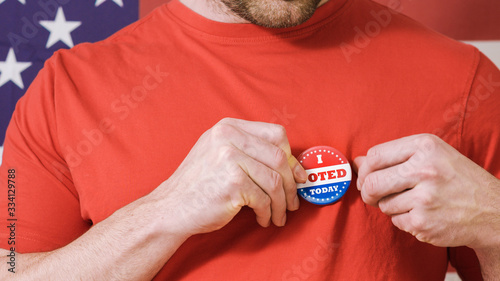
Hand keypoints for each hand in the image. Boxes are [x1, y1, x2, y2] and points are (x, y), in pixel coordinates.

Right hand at [151, 118, 306, 235]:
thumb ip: (249, 150)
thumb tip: (291, 164)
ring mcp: (230, 158)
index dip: (291, 157)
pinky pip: (264, 199)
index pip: (275, 134)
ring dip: (282, 203)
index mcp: (228, 127)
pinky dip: (268, 213)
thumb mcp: (218, 153)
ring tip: (278, 215)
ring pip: (275, 181)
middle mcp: (228, 137)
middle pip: (279, 157)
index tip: (298, 175)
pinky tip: (264, 219)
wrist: (171, 208)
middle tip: (292, 201)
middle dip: (291, 183)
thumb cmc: (198, 185)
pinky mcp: (233, 182)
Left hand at [354, 134, 499, 248]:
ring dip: (390, 206)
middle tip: (373, 195)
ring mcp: (425, 198)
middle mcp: (425, 170)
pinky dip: (403, 220)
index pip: (375, 156)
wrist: (492, 210)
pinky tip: (423, 214)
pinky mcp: (424, 223)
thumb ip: (393, 156)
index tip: (367, 177)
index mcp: (425, 146)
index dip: (365, 169)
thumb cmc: (456, 179)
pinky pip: (396, 222)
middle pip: (372, 182)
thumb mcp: (431, 155)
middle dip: (368, 192)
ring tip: (413, 202)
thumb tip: (356, 161)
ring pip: (383, 205)